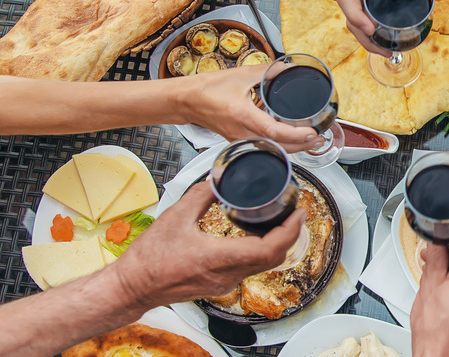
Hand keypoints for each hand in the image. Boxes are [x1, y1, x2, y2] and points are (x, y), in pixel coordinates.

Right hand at [109, 182, 305, 308]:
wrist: (133, 287)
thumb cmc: (149, 259)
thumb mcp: (175, 216)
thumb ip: (201, 195)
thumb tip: (219, 178)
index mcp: (219, 258)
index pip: (268, 249)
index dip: (289, 231)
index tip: (299, 214)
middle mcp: (227, 275)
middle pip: (273, 259)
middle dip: (290, 235)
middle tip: (296, 215)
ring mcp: (225, 283)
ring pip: (263, 266)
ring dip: (277, 245)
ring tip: (282, 222)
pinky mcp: (219, 284)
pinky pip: (250, 269)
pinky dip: (261, 252)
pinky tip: (258, 237)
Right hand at [176, 65, 322, 151]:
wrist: (186, 101)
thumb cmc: (207, 89)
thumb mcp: (240, 74)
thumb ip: (267, 71)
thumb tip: (288, 68)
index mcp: (242, 115)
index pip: (274, 131)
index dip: (296, 135)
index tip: (312, 132)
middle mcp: (241, 133)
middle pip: (277, 148)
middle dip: (301, 146)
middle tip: (318, 138)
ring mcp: (239, 140)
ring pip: (271, 151)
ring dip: (292, 148)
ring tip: (309, 140)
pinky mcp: (238, 141)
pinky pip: (263, 148)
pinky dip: (279, 146)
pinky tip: (289, 141)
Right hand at [335, 0, 439, 55]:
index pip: (347, 0)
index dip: (357, 18)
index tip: (372, 29)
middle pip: (349, 18)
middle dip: (364, 39)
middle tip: (386, 52)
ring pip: (353, 16)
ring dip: (365, 35)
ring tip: (385, 48)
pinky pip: (360, 8)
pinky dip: (367, 23)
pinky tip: (381, 30)